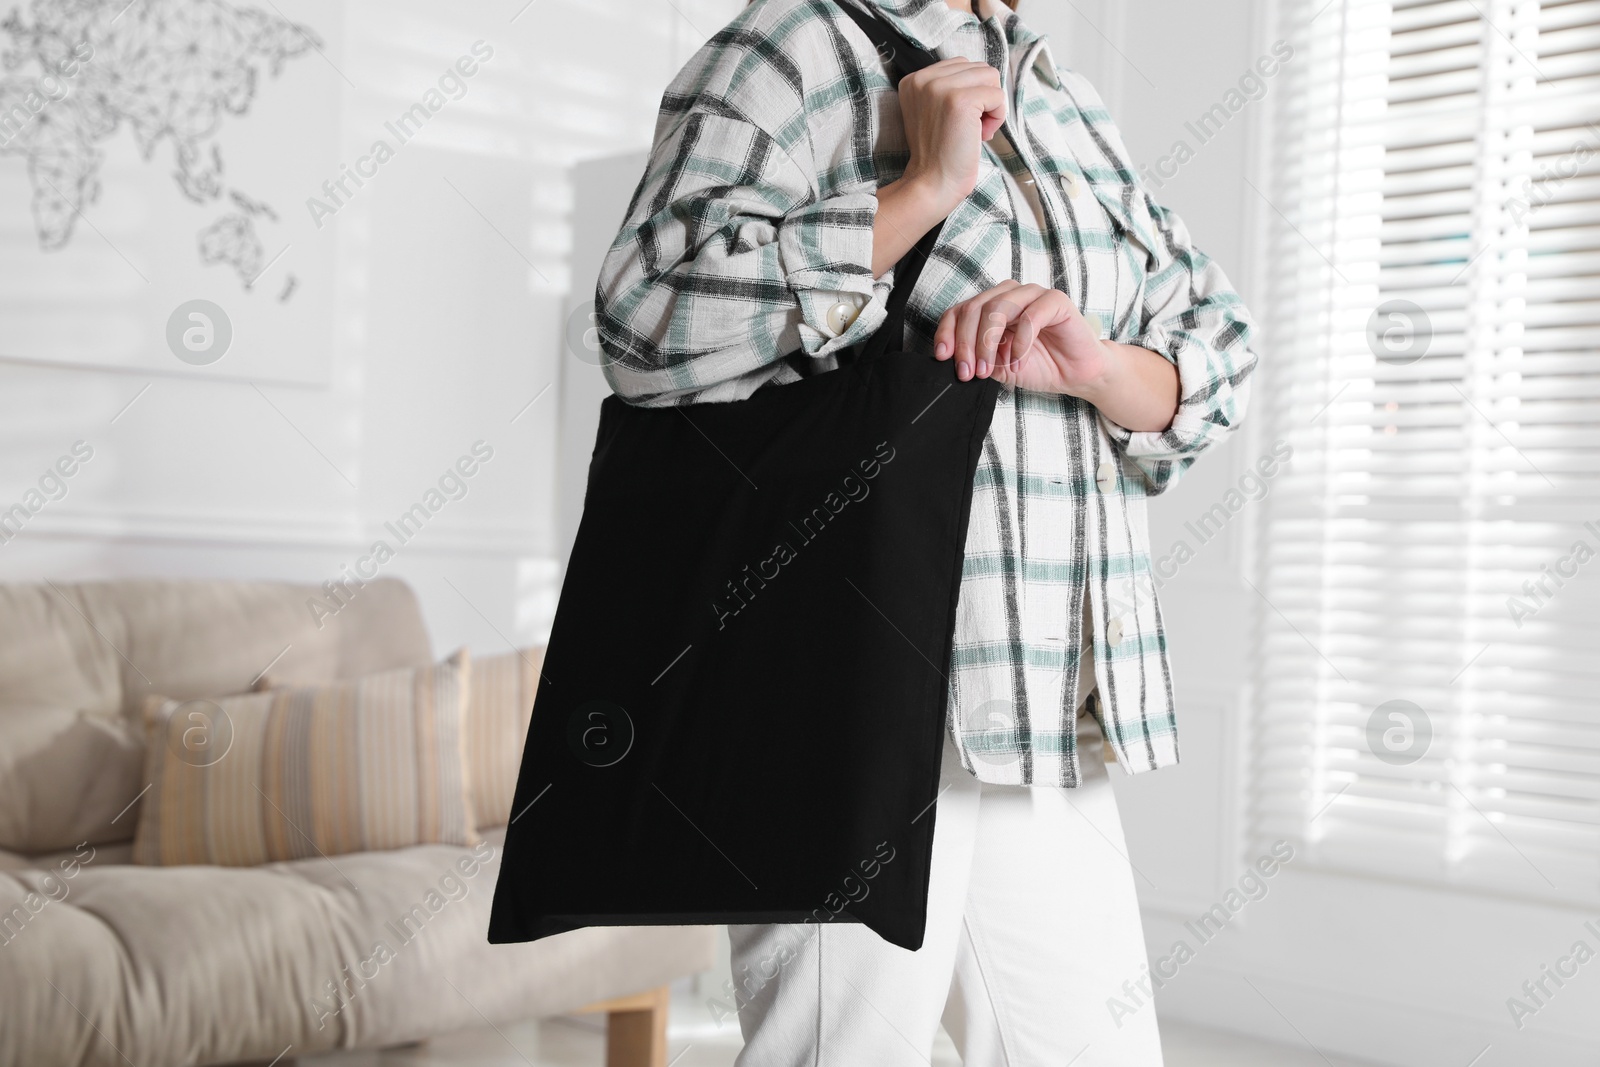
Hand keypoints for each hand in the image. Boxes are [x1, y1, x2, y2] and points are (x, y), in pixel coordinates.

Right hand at [895, 58, 1006, 217]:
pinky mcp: (960, 100)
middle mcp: (923, 78)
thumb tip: (986, 76)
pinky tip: (981, 135)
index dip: (971, 92)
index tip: (959, 120)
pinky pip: (998, 96)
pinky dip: (998, 117)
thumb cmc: (940, 152)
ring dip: (992, 106)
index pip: (962, 65)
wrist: (932, 183)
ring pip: (991, 77)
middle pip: (978, 68)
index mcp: (914, 80)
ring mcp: (941, 87)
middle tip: (968, 126)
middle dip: (983, 96)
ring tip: (975, 129)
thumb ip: (949, 88)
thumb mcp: (935, 111)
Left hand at [933, 281, 1107, 394]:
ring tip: (989, 368)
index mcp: (991, 307)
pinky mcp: (1055, 301)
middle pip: (974, 308)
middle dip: (966, 343)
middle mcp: (1009, 295)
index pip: (959, 310)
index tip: (943, 357)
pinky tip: (1019, 363)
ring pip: (998, 307)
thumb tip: (950, 357)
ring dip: (988, 342)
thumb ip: (975, 357)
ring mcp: (1032, 294)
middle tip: (968, 372)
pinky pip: (1030, 316)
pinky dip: (1020, 343)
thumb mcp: (996, 366)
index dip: (947, 332)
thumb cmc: (1038, 366)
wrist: (1075, 374)